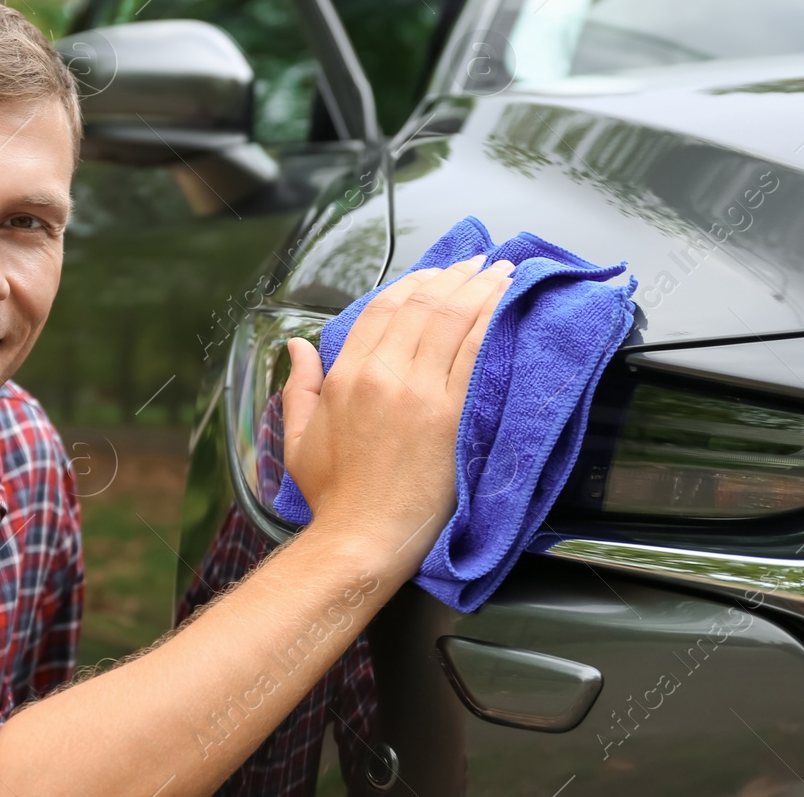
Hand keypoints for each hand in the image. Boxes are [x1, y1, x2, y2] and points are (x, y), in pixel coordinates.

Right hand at [280, 254, 514, 578]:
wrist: (362, 539)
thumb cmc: (334, 498)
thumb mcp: (299, 437)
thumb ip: (299, 385)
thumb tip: (297, 345)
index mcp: (345, 377)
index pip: (380, 310)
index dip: (412, 283)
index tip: (434, 273)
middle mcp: (382, 375)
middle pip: (421, 306)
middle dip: (453, 277)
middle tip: (476, 263)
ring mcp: (418, 393)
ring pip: (451, 320)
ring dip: (479, 288)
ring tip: (499, 271)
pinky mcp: (451, 414)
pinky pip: (475, 352)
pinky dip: (492, 320)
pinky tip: (506, 302)